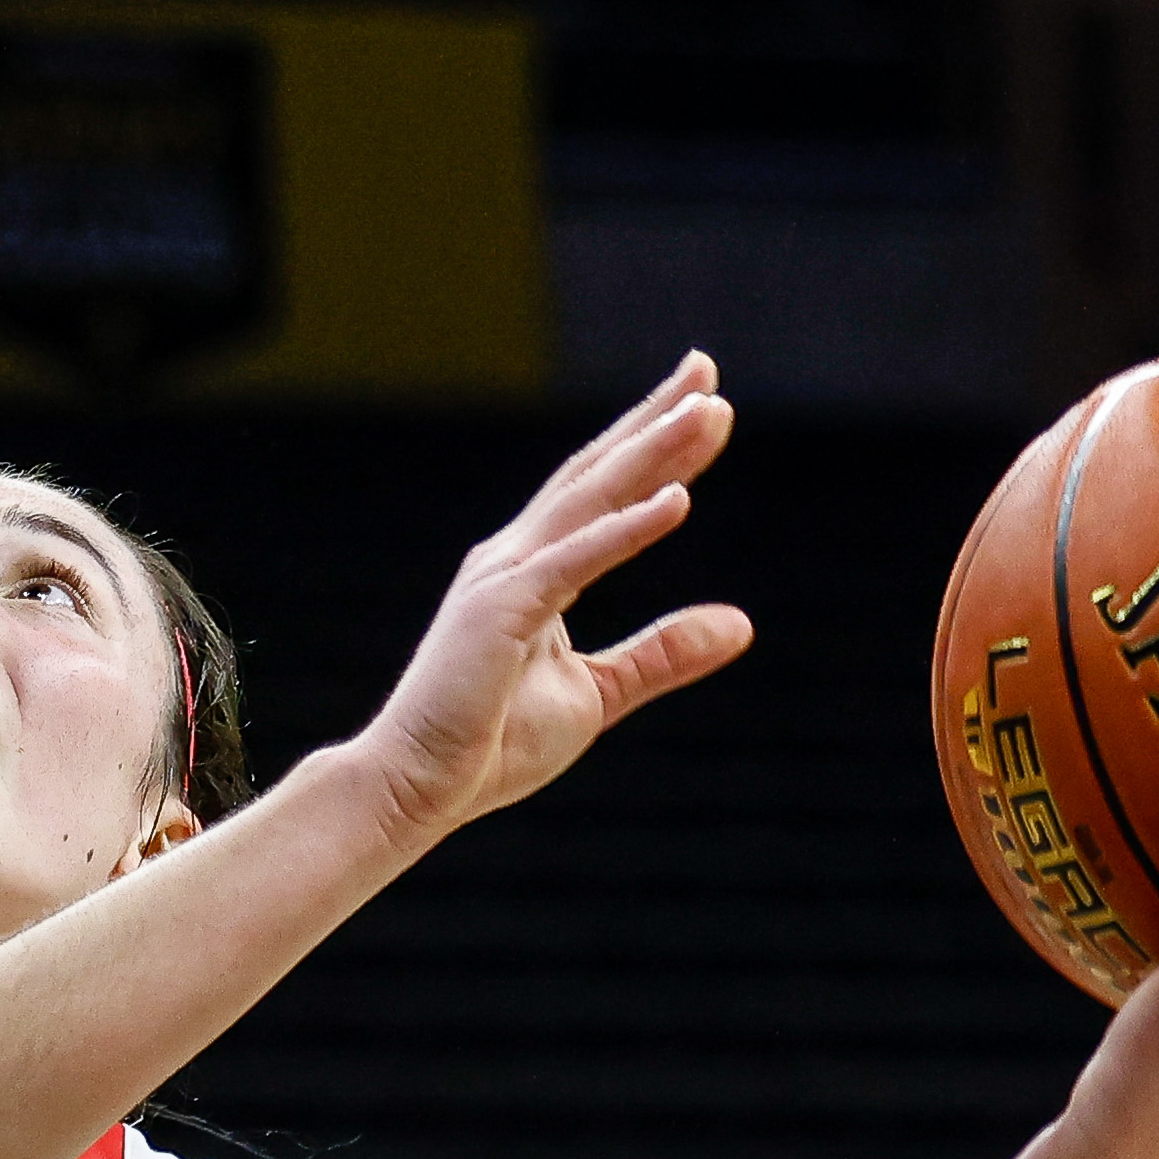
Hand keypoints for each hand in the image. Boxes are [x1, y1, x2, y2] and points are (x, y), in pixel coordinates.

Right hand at [343, 355, 750, 845]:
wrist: (416, 788)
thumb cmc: (490, 743)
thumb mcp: (600, 692)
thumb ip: (665, 653)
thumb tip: (742, 624)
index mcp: (534, 570)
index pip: (603, 492)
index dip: (654, 444)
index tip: (705, 401)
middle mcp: (516, 558)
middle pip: (598, 472)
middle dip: (655, 420)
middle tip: (707, 371)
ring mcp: (505, 579)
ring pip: (593, 499)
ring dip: (653, 453)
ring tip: (709, 411)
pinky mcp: (502, 611)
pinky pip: (577, 560)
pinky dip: (628, 529)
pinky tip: (678, 498)